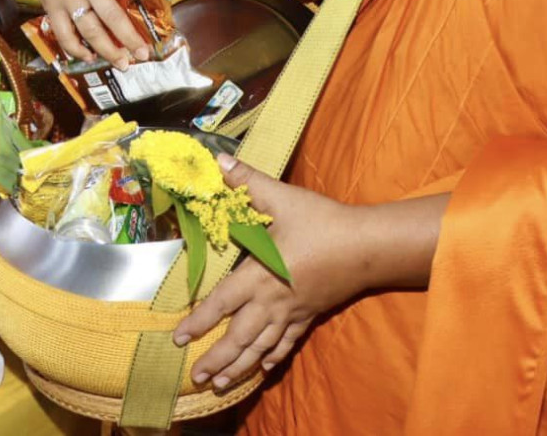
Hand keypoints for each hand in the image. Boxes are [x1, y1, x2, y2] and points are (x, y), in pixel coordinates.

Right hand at [0, 0, 150, 64]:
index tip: (156, 15)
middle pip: (113, 16)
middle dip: (130, 38)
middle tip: (143, 54)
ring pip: (90, 30)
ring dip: (107, 50)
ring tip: (122, 63)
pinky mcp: (53, 8)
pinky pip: (65, 34)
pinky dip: (76, 49)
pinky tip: (89, 57)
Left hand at [173, 156, 371, 389]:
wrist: (368, 246)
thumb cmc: (323, 222)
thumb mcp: (282, 198)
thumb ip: (248, 182)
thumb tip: (219, 162)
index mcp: (260, 275)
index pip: (221, 303)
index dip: (198, 322)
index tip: (177, 338)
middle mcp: (273, 301)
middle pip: (239, 336)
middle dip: (216, 358)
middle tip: (196, 376)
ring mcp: (292, 312)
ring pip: (260, 346)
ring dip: (238, 367)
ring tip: (220, 384)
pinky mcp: (310, 314)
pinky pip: (287, 342)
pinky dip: (272, 357)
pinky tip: (262, 369)